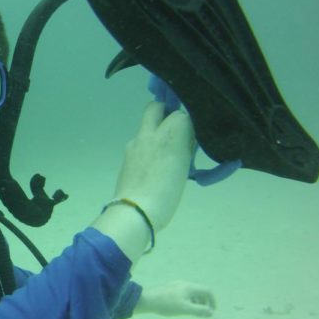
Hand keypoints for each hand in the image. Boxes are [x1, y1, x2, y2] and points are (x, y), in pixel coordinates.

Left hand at [112, 102, 194, 231]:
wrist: (135, 210)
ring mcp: (134, 144)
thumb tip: (185, 137)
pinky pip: (140, 142)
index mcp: (169, 135)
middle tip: (175, 128)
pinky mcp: (126, 155)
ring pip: (145, 125)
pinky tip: (153, 165)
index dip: (188, 122)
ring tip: (166, 152)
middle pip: (154, 107)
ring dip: (155, 131)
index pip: (181, 114)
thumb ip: (184, 146)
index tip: (192, 135)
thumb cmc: (166, 193)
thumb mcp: (184, 168)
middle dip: (165, 111)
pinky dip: (148, 146)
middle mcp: (149, 134)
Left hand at [134, 280, 215, 316]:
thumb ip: (199, 310)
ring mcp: (176, 286)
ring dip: (196, 302)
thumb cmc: (167, 304)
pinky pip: (183, 295)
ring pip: (191, 293)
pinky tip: (183, 309)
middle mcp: (184, 284)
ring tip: (194, 313)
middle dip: (204, 302)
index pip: (207, 291)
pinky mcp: (169, 290)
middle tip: (204, 314)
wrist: (147, 300)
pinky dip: (188, 301)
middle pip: (200, 291)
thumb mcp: (185, 309)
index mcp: (189, 287)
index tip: (212, 311)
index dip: (212, 301)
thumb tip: (211, 313)